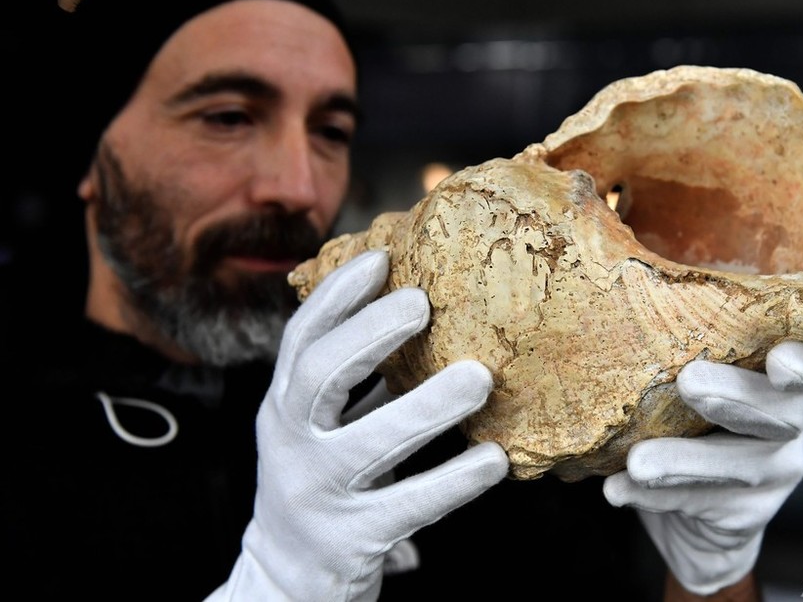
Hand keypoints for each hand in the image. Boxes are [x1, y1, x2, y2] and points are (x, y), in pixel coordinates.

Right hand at [209, 250, 508, 600]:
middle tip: (424, 303)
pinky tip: (494, 460)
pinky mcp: (350, 541)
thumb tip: (418, 311)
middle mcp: (289, 444)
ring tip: (479, 378)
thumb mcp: (322, 426)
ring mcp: (316, 494)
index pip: (300, 339)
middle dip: (369, 333)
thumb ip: (356, 380)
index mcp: (284, 406)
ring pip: (366, 444)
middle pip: (318, 376)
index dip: (337, 296)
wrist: (288, 579)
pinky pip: (407, 506)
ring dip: (425, 407)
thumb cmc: (323, 482)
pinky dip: (452, 481)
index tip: (381, 258)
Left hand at [603, 341, 802, 595]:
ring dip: (685, 459)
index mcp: (777, 378)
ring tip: (638, 462)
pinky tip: (620, 489)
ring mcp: (775, 472)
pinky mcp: (748, 513)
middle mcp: (789, 422)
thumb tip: (617, 336)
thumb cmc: (681, 422)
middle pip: (780, 410)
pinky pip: (702, 502)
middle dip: (733, 394)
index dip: (801, 360)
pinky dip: (657, 495)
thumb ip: (674, 360)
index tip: (779, 359)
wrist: (690, 515)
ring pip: (741, 465)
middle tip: (688, 382)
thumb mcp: (683, 386)